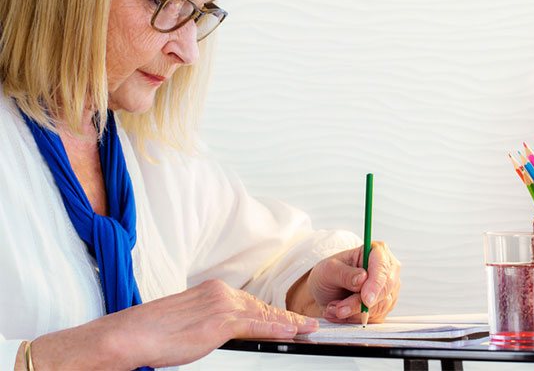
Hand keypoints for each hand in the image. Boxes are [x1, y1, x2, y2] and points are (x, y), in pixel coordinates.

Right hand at [25, 279, 317, 369]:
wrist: (130, 335)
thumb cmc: (152, 333)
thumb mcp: (189, 323)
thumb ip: (212, 323)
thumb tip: (229, 332)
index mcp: (212, 290)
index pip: (251, 303)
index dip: (274, 313)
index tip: (291, 319)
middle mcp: (220, 292)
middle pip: (262, 307)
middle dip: (287, 317)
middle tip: (310, 324)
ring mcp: (222, 304)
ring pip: (264, 314)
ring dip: (290, 322)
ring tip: (310, 329)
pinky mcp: (221, 320)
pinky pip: (258, 324)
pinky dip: (279, 327)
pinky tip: (294, 331)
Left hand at [301, 241, 400, 323]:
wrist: (326, 292)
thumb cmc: (328, 274)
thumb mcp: (328, 269)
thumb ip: (345, 273)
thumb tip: (363, 278)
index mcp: (376, 251)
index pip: (382, 266)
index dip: (376, 283)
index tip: (366, 299)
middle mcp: (387, 270)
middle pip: (385, 289)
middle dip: (360, 303)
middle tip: (340, 309)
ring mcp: (388, 290)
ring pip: (379, 306)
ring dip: (354, 312)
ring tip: (333, 308)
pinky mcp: (384, 307)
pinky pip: (374, 318)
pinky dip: (354, 319)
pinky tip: (339, 313)